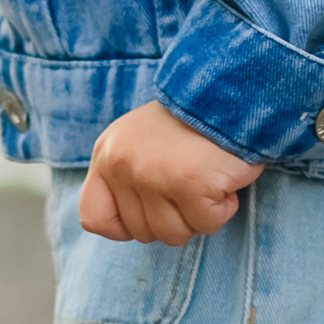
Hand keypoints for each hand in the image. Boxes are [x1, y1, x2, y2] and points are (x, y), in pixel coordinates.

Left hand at [79, 102, 256, 247]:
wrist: (229, 89)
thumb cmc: (190, 121)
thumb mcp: (140, 140)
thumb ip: (126, 178)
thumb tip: (128, 228)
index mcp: (107, 153)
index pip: (93, 217)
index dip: (125, 225)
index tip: (153, 206)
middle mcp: (122, 165)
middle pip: (143, 233)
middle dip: (174, 215)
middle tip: (190, 178)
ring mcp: (154, 176)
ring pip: (175, 235)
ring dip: (199, 213)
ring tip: (205, 175)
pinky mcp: (190, 184)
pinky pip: (208, 223)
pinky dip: (223, 205)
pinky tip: (222, 176)